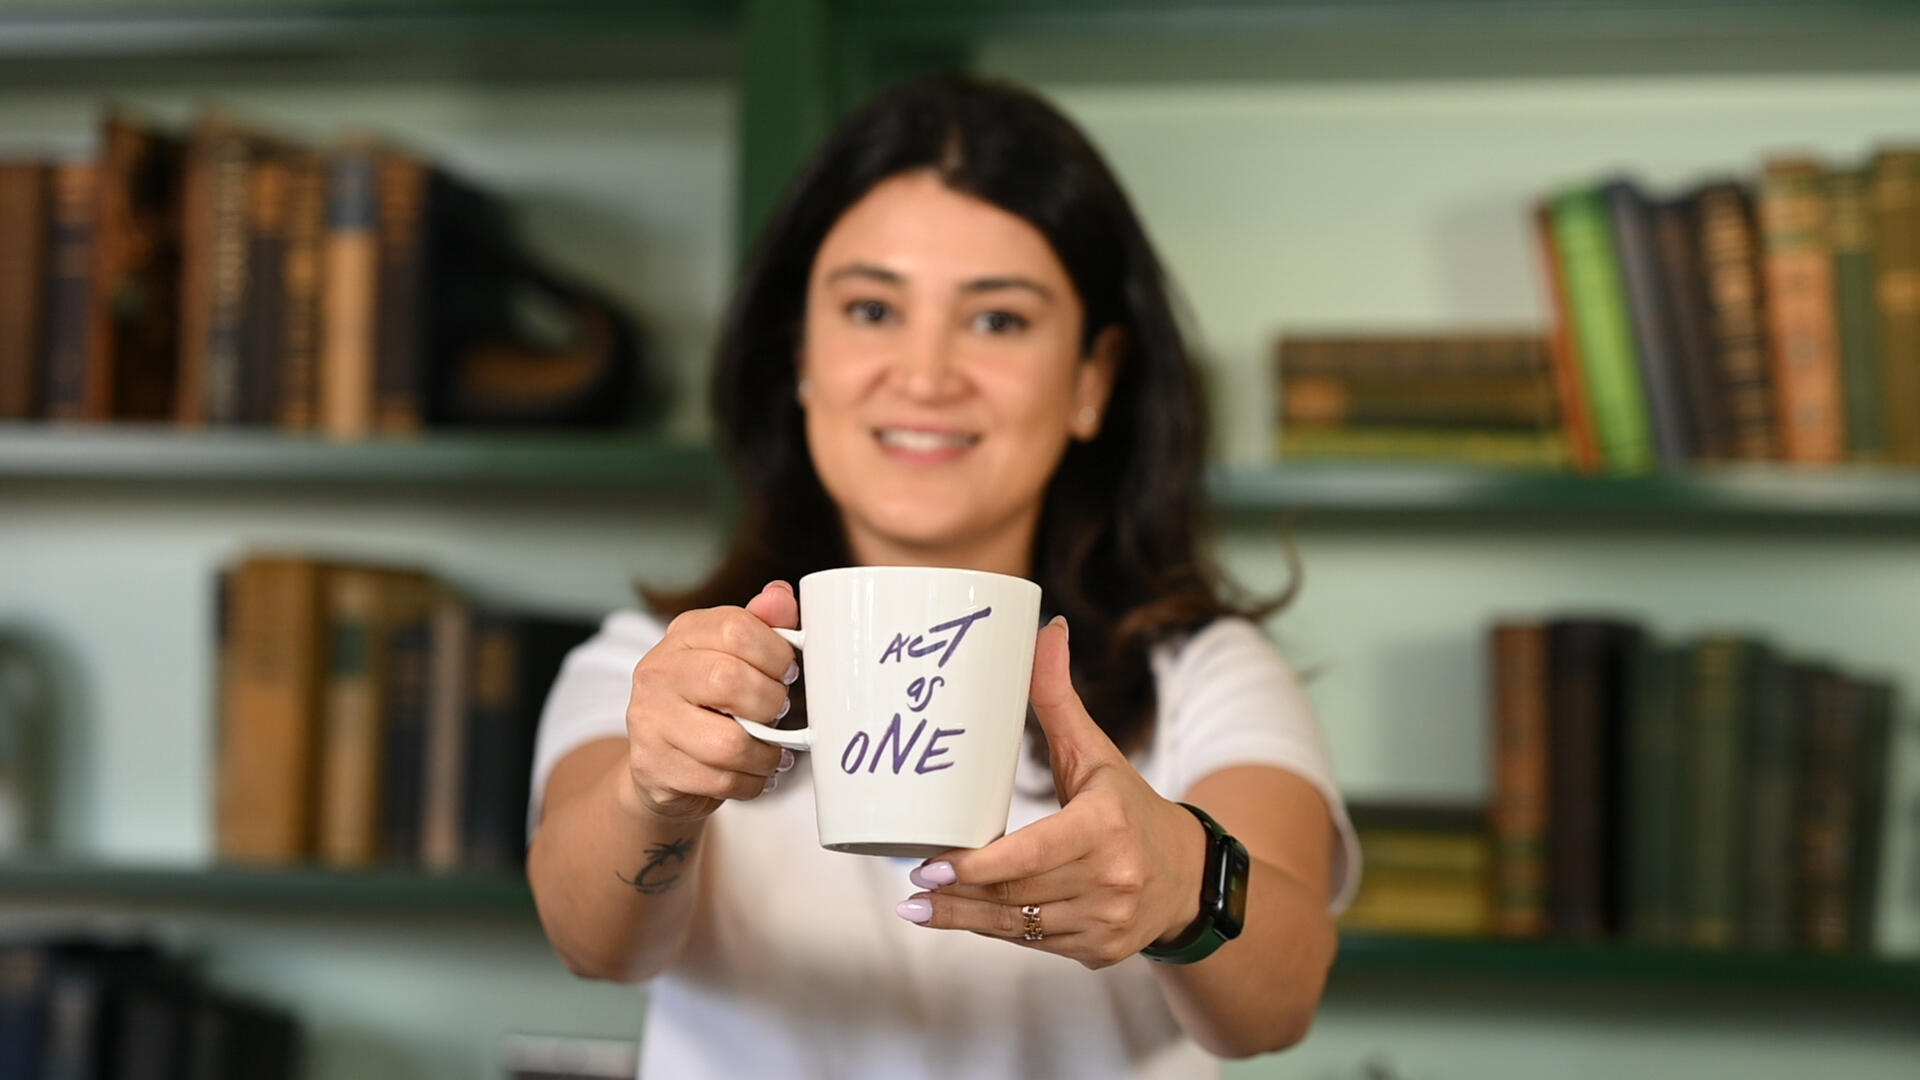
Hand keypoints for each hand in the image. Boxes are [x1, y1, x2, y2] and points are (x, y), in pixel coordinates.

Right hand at [619, 582, 800, 823]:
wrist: (662, 762)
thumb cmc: (709, 702)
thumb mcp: (734, 655)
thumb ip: (762, 624)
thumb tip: (782, 595)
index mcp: (683, 634)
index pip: (736, 628)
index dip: (776, 653)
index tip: (788, 672)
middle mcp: (657, 671)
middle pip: (729, 680)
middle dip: (771, 703)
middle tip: (780, 712)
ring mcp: (649, 720)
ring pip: (728, 742)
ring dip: (766, 753)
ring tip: (774, 752)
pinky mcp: (653, 766)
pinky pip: (719, 780)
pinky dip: (751, 782)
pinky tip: (756, 774)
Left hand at [895, 616, 1206, 968]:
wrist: (1189, 877)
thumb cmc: (1129, 806)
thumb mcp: (1096, 753)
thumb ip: (1058, 698)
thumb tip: (1044, 630)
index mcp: (1105, 827)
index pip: (1029, 856)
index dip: (974, 868)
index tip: (929, 866)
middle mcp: (1109, 880)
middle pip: (1014, 893)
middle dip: (956, 893)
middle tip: (911, 882)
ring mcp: (1105, 922)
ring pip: (1017, 926)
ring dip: (963, 919)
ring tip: (918, 908)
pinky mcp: (1099, 952)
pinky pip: (1032, 944)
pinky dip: (994, 932)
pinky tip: (959, 920)